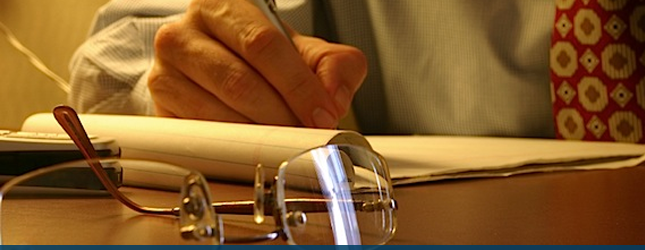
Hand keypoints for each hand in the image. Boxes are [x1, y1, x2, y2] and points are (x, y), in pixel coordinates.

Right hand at [148, 0, 366, 127]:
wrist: (224, 71)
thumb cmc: (261, 61)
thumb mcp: (305, 53)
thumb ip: (334, 66)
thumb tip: (333, 97)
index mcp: (221, 5)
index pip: (263, 44)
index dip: (298, 85)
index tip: (321, 113)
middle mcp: (184, 33)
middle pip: (239, 81)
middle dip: (282, 115)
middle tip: (304, 132)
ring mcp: (165, 72)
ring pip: (217, 114)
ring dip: (258, 135)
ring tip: (282, 139)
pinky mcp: (159, 110)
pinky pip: (200, 137)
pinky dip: (233, 148)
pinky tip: (252, 146)